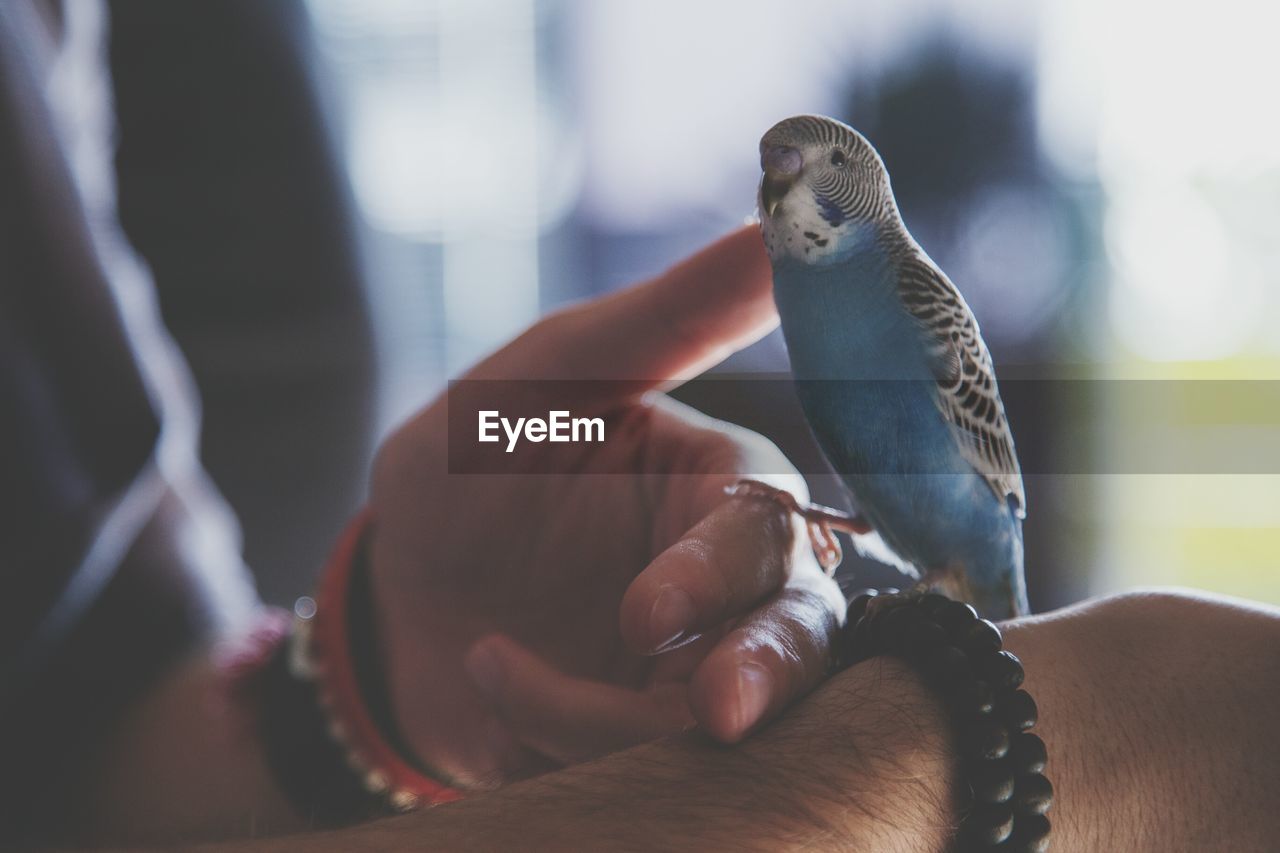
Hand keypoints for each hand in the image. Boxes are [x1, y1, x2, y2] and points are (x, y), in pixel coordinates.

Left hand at [368, 228, 844, 786]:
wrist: (402, 597)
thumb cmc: (472, 466)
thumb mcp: (545, 377)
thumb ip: (664, 316)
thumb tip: (777, 224)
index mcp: (721, 486)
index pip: (767, 530)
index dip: (721, 574)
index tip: (645, 616)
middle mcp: (736, 582)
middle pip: (800, 633)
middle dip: (761, 677)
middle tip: (705, 718)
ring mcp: (704, 668)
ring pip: (732, 719)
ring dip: (608, 719)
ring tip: (494, 668)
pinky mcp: (659, 743)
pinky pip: (654, 768)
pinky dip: (568, 750)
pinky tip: (494, 695)